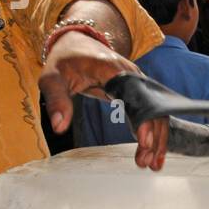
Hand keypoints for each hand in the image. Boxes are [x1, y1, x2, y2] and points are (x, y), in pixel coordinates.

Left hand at [39, 30, 167, 170]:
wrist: (76, 43)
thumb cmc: (64, 61)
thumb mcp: (52, 79)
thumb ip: (57, 101)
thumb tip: (59, 127)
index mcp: (113, 70)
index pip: (136, 97)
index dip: (143, 119)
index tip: (144, 142)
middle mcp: (132, 75)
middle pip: (153, 108)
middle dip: (154, 137)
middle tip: (147, 163)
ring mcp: (137, 83)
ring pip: (156, 112)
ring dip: (157, 139)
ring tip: (152, 165)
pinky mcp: (136, 91)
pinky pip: (149, 112)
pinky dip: (152, 132)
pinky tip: (151, 152)